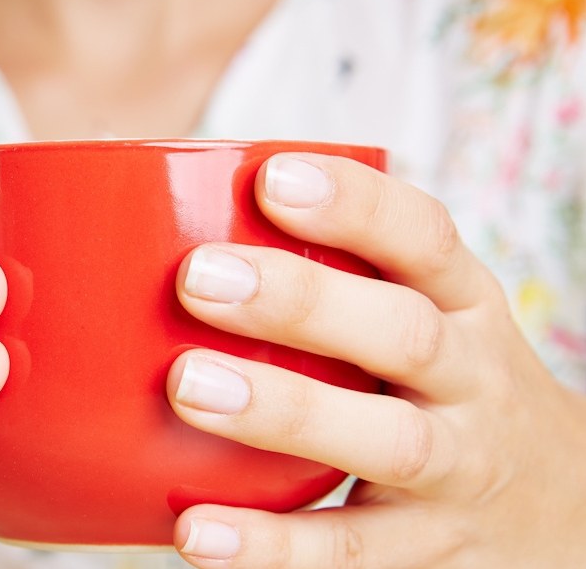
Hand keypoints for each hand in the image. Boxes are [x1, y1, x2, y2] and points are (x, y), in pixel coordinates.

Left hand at [167, 153, 585, 566]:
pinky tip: (196, 531)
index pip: (425, 239)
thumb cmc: (448, 389)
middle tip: (200, 277)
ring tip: (189, 387)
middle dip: (303, 301)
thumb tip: (162, 230)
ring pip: (386, 441)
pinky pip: (350, 550)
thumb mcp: (430, 319)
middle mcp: (473, 381)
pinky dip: (272, 545)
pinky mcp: (429, 552)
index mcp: (464, 306)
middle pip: (404, 334)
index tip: (272, 177)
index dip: (355, 205)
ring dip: (285, 411)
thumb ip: (337, 283)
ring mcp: (458, 471)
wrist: (565, 509)